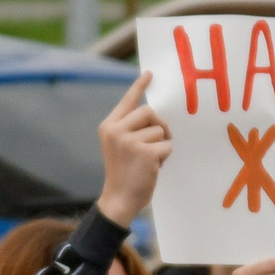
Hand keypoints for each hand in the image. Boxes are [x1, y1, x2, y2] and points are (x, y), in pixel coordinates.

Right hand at [96, 74, 173, 225]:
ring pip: (160, 130)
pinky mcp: (145, 152)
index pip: (127, 101)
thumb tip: (156, 116)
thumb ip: (131, 129)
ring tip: (150, 161)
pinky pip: (167, 145)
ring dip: (161, 145)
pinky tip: (154, 168)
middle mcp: (116, 130)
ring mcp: (129, 141)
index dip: (139, 86)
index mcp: (108, 126)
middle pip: (149, 112)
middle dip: (159, 125)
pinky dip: (165, 157)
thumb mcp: (120, 146)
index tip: (150, 74)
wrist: (118, 200)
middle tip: (160, 140)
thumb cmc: (123, 174)